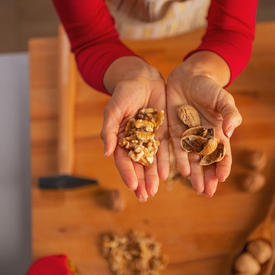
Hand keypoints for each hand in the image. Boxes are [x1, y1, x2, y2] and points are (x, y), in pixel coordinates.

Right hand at [100, 57, 168, 201]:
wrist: (143, 78)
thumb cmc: (124, 93)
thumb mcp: (114, 110)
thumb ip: (109, 131)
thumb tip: (106, 153)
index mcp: (121, 139)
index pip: (123, 160)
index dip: (127, 173)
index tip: (132, 186)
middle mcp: (136, 142)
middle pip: (138, 165)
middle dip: (141, 181)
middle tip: (145, 196)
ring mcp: (151, 138)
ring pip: (152, 161)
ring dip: (153, 176)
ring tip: (155, 190)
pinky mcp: (164, 132)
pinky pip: (166, 150)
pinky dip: (166, 161)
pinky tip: (168, 173)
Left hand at [166, 51, 241, 196]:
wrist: (188, 77)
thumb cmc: (209, 88)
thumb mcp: (223, 99)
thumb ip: (230, 114)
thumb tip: (231, 131)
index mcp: (218, 132)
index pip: (222, 154)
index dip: (223, 166)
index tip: (221, 178)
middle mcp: (203, 138)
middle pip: (206, 162)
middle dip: (207, 177)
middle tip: (207, 192)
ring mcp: (188, 137)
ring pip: (192, 160)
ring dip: (194, 175)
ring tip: (196, 189)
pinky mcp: (174, 132)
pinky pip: (175, 150)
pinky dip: (178, 161)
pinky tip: (180, 172)